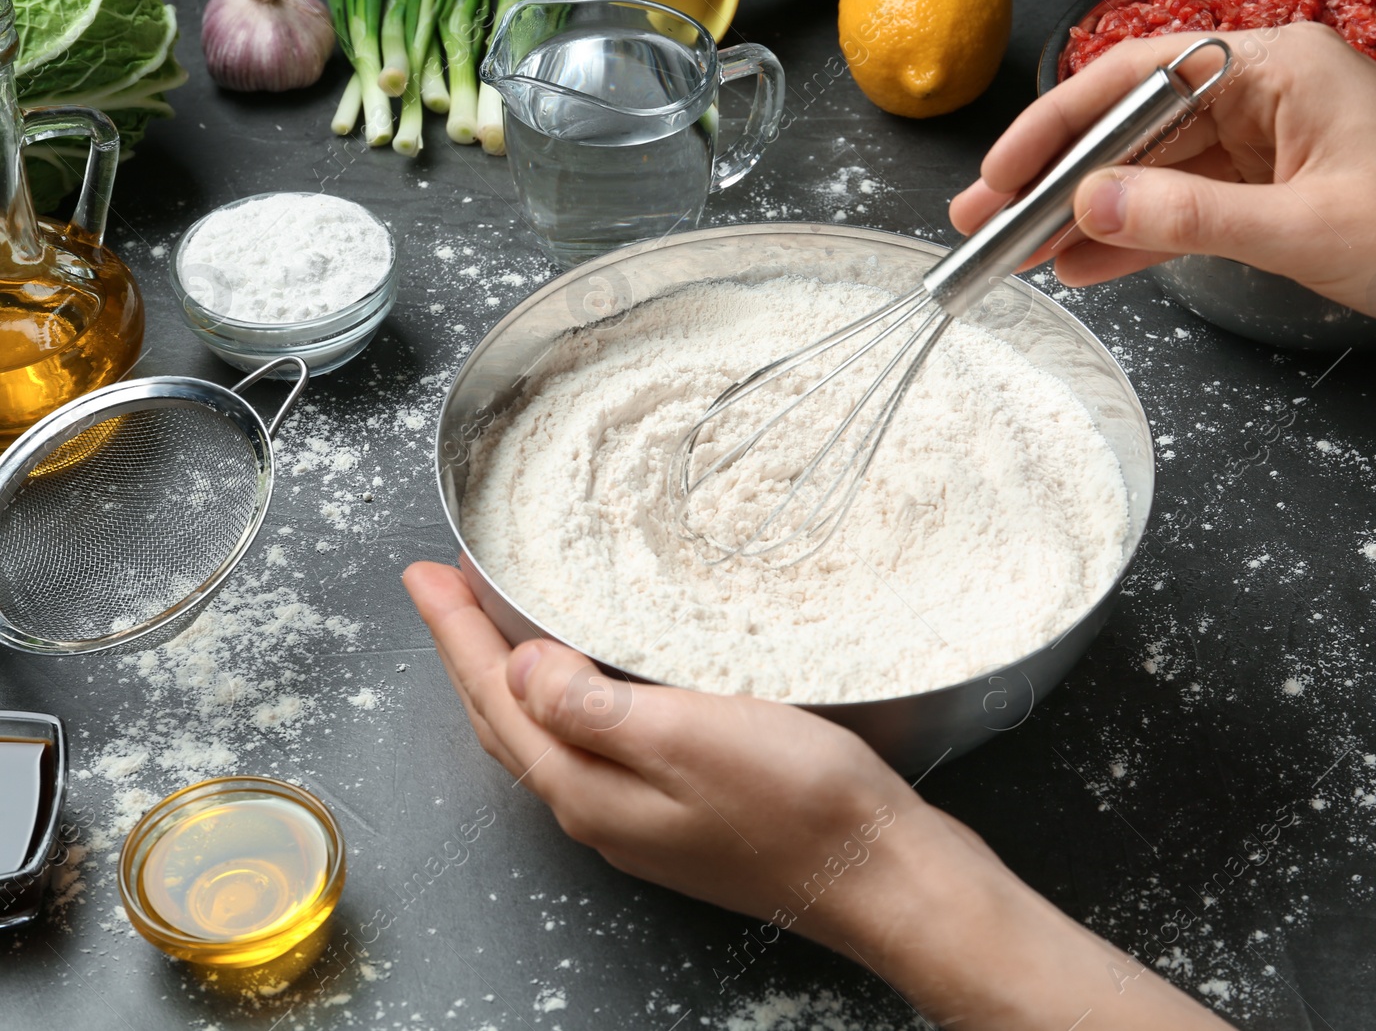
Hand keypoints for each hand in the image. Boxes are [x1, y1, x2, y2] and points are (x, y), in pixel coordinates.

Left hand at [403, 560, 1233, 1028]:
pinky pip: (589, 746)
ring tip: (490, 628)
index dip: (454, 632)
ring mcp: (638, 818)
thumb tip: (518, 667)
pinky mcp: (679, 813)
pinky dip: (563, 703)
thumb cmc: (800, 804)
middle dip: (465, 652)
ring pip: (543, 736)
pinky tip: (581, 686)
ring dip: (508, 677)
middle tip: (441, 590)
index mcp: (588, 789)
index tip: (425, 575)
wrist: (878, 873)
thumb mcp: (689, 738)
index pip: (496, 697)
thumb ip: (592, 709)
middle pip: (505, 720)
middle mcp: (599, 810)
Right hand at [951, 23, 1375, 414]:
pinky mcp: (1278, 196)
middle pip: (1136, 128)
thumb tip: (1089, 207)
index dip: (1059, 124)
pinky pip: (1187, 213)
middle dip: (1059, 179)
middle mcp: (1266, 95)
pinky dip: (1138, 242)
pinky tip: (1084, 267)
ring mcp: (1271, 147)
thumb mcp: (1302, 227)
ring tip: (1018, 255)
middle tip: (988, 220)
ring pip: (1155, 176)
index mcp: (1278, 67)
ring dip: (1089, 218)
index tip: (1003, 171)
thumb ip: (1187, 218)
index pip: (1138, 78)